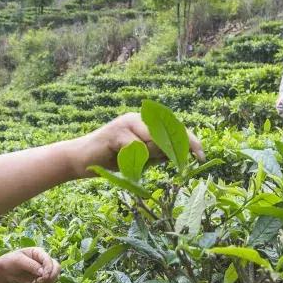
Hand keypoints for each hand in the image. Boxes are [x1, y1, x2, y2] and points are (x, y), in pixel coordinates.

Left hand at [0, 247, 60, 282]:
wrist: (5, 271)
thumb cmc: (10, 261)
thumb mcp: (18, 260)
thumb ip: (31, 265)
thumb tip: (43, 272)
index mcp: (39, 253)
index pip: (50, 260)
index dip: (49, 269)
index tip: (43, 276)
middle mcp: (44, 261)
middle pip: (57, 268)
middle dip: (51, 277)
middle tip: (40, 282)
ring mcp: (44, 270)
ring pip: (54, 278)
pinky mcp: (42, 279)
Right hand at [73, 112, 203, 176]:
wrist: (80, 161)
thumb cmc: (111, 160)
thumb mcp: (140, 158)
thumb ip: (158, 153)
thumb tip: (181, 155)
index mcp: (146, 122)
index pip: (174, 128)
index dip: (189, 141)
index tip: (202, 156)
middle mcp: (138, 118)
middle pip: (167, 133)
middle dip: (172, 151)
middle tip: (176, 165)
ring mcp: (126, 122)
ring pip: (152, 142)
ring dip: (147, 158)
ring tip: (132, 164)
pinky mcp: (116, 132)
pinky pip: (136, 148)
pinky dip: (133, 160)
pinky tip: (123, 164)